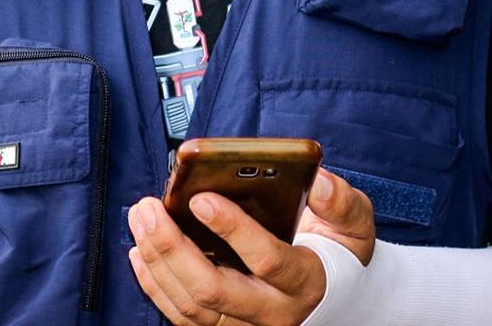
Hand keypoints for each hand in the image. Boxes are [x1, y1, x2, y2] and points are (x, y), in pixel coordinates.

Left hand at [128, 169, 376, 325]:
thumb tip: (318, 180)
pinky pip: (181, 317)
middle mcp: (273, 312)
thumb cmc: (335, 245)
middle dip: (174, 247)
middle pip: (214, 290)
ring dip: (158, 260)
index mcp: (305, 280)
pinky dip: (155, 284)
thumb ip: (339, 200)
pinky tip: (140, 250)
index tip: (200, 198)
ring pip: (191, 306)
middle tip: (148, 207)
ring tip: (140, 217)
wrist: (332, 290)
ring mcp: (245, 325)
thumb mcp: (352, 219)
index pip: (268, 259)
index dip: (233, 229)